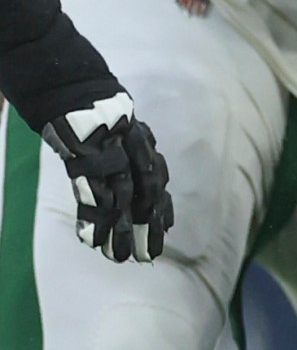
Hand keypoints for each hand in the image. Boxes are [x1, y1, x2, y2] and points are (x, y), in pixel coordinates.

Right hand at [40, 93, 171, 262]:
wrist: (78, 91)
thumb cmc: (99, 117)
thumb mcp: (121, 136)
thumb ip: (132, 159)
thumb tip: (140, 179)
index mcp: (143, 151)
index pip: (158, 186)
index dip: (163, 210)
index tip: (167, 230)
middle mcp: (134, 156)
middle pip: (147, 198)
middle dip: (148, 229)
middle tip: (149, 258)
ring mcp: (112, 158)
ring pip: (122, 201)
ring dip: (121, 232)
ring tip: (119, 257)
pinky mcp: (89, 160)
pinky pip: (94, 195)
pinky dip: (95, 221)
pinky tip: (94, 242)